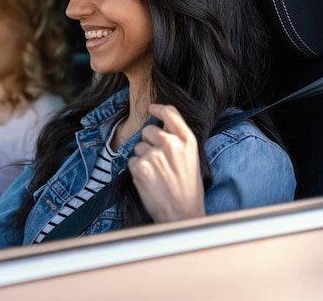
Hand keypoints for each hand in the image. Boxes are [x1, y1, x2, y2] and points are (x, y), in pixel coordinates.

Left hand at [128, 104, 204, 222]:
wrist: (182, 214)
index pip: (171, 113)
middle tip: (158, 161)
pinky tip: (149, 182)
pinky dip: (137, 171)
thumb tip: (160, 129)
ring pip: (138, 147)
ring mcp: (154, 154)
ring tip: (157, 176)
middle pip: (148, 130)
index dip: (159, 108)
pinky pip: (132, 162)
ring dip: (143, 159)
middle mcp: (170, 143)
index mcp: (186, 141)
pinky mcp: (140, 167)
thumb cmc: (188, 189)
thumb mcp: (191, 159)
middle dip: (148, 142)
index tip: (152, 108)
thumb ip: (177, 142)